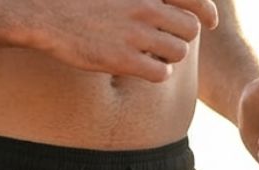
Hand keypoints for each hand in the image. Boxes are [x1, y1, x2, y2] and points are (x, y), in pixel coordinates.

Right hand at [20, 0, 218, 83]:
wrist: (47, 14)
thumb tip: (161, 4)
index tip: (211, 21)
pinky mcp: (124, 60)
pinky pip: (161, 73)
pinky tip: (144, 70)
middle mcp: (146, 6)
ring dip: (169, 58)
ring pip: (178, 52)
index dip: (206, 11)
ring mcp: (136, 34)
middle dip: (182, 37)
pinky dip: (158, 74)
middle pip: (190, 28)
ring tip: (151, 56)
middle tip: (166, 43)